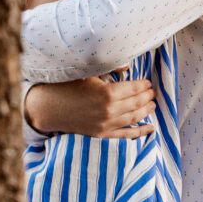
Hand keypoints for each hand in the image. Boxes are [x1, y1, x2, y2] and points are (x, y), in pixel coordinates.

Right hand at [24, 71, 155, 138]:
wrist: (50, 107)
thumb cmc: (67, 86)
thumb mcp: (88, 72)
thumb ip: (110, 69)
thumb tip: (127, 66)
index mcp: (108, 93)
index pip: (134, 89)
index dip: (143, 85)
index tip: (148, 82)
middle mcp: (110, 110)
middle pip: (137, 103)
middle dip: (147, 97)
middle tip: (152, 92)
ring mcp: (107, 124)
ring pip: (134, 118)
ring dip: (146, 110)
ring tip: (152, 104)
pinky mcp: (102, 134)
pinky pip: (126, 135)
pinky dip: (140, 132)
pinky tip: (150, 128)